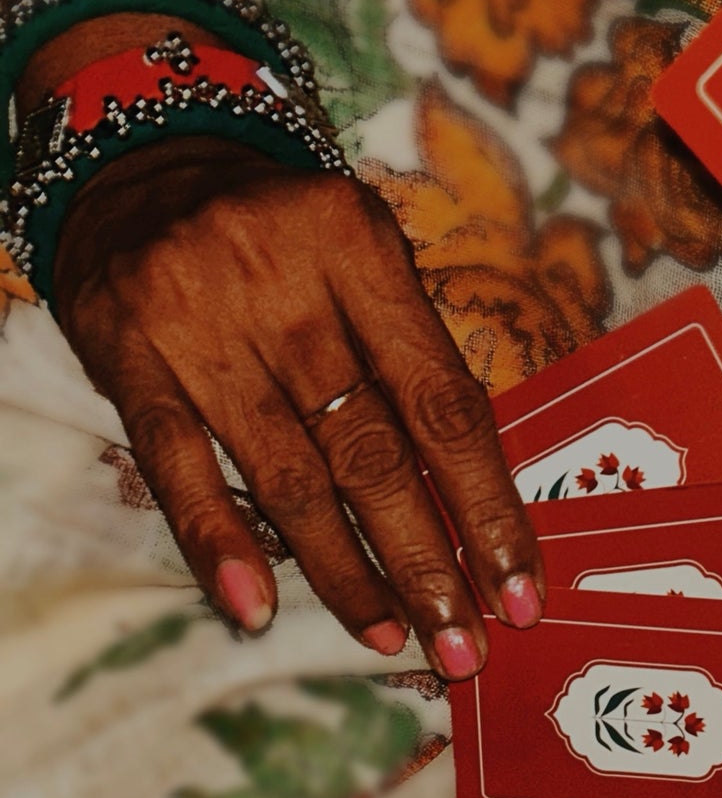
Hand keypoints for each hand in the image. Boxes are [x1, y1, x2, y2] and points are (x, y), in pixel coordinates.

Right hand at [54, 136, 542, 676]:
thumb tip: (478, 505)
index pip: (443, 404)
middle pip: (372, 452)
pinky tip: (255, 610)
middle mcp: (279, 280)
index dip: (487, 508)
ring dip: (345, 574)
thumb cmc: (283, 235)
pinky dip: (218, 545)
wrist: (135, 151)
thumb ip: (414, 358)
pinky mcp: (126, 354)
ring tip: (394, 639)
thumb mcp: (363, 257)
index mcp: (359, 247)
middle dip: (427, 563)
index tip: (520, 590)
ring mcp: (196, 320)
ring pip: (287, 475)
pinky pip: (178, 467)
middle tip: (464, 646)